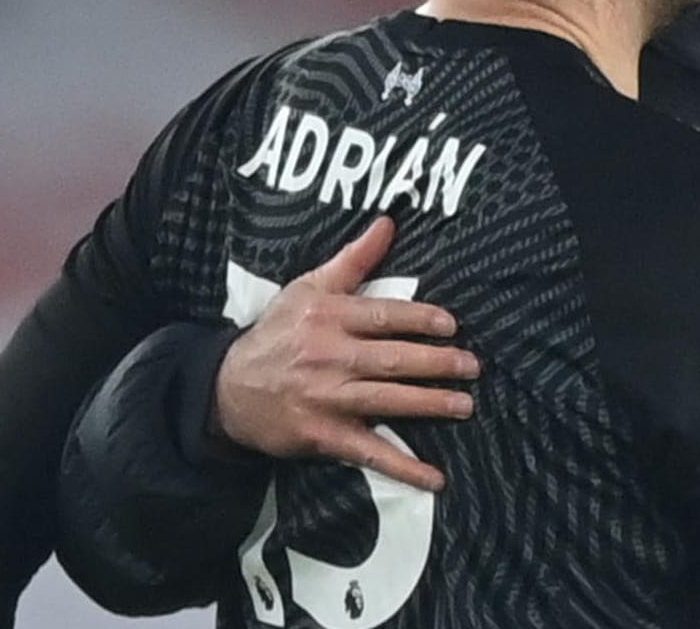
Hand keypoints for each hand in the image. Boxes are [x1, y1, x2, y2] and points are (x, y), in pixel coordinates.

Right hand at [214, 217, 477, 490]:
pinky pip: (370, 452)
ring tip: (465, 405)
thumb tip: (389, 222)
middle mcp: (329, 358)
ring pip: (387, 402)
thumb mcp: (307, 288)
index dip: (419, 319)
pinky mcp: (324, 436)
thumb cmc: (277, 333)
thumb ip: (354, 259)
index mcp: (327, 318)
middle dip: (436, 364)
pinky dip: (404, 467)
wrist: (227, 389)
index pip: (382, 316)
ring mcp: (327, 400)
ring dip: (429, 405)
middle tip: (472, 366)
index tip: (451, 325)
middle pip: (392, 360)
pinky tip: (435, 476)